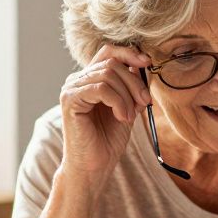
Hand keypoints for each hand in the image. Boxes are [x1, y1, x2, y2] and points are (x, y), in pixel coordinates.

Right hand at [57, 44, 152, 185]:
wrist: (94, 166)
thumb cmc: (108, 140)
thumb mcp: (127, 107)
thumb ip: (131, 87)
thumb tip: (142, 64)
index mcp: (89, 79)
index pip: (108, 51)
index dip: (129, 52)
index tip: (147, 62)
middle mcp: (77, 80)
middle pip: (112, 63)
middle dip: (134, 82)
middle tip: (144, 102)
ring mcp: (71, 88)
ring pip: (108, 74)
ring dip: (127, 95)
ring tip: (129, 116)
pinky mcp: (70, 100)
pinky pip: (101, 88)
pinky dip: (118, 101)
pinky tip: (121, 117)